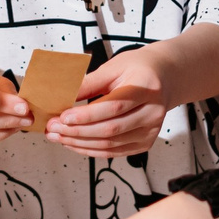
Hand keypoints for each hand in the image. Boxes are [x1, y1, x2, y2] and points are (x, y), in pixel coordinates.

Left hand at [48, 55, 171, 155]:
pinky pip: (114, 152)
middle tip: (53, 128)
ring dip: (80, 143)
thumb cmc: (138, 68)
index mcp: (147, 88)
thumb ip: (89, 82)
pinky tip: (74, 143)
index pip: (114, 106)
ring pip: (110, 144)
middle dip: (77, 131)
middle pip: (111, 129)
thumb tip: (62, 95)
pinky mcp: (145, 143)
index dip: (87, 115)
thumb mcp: (114, 66)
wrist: (165, 77)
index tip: (63, 116)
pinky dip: (91, 150)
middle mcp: (153, 112)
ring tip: (58, 136)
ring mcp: (151, 131)